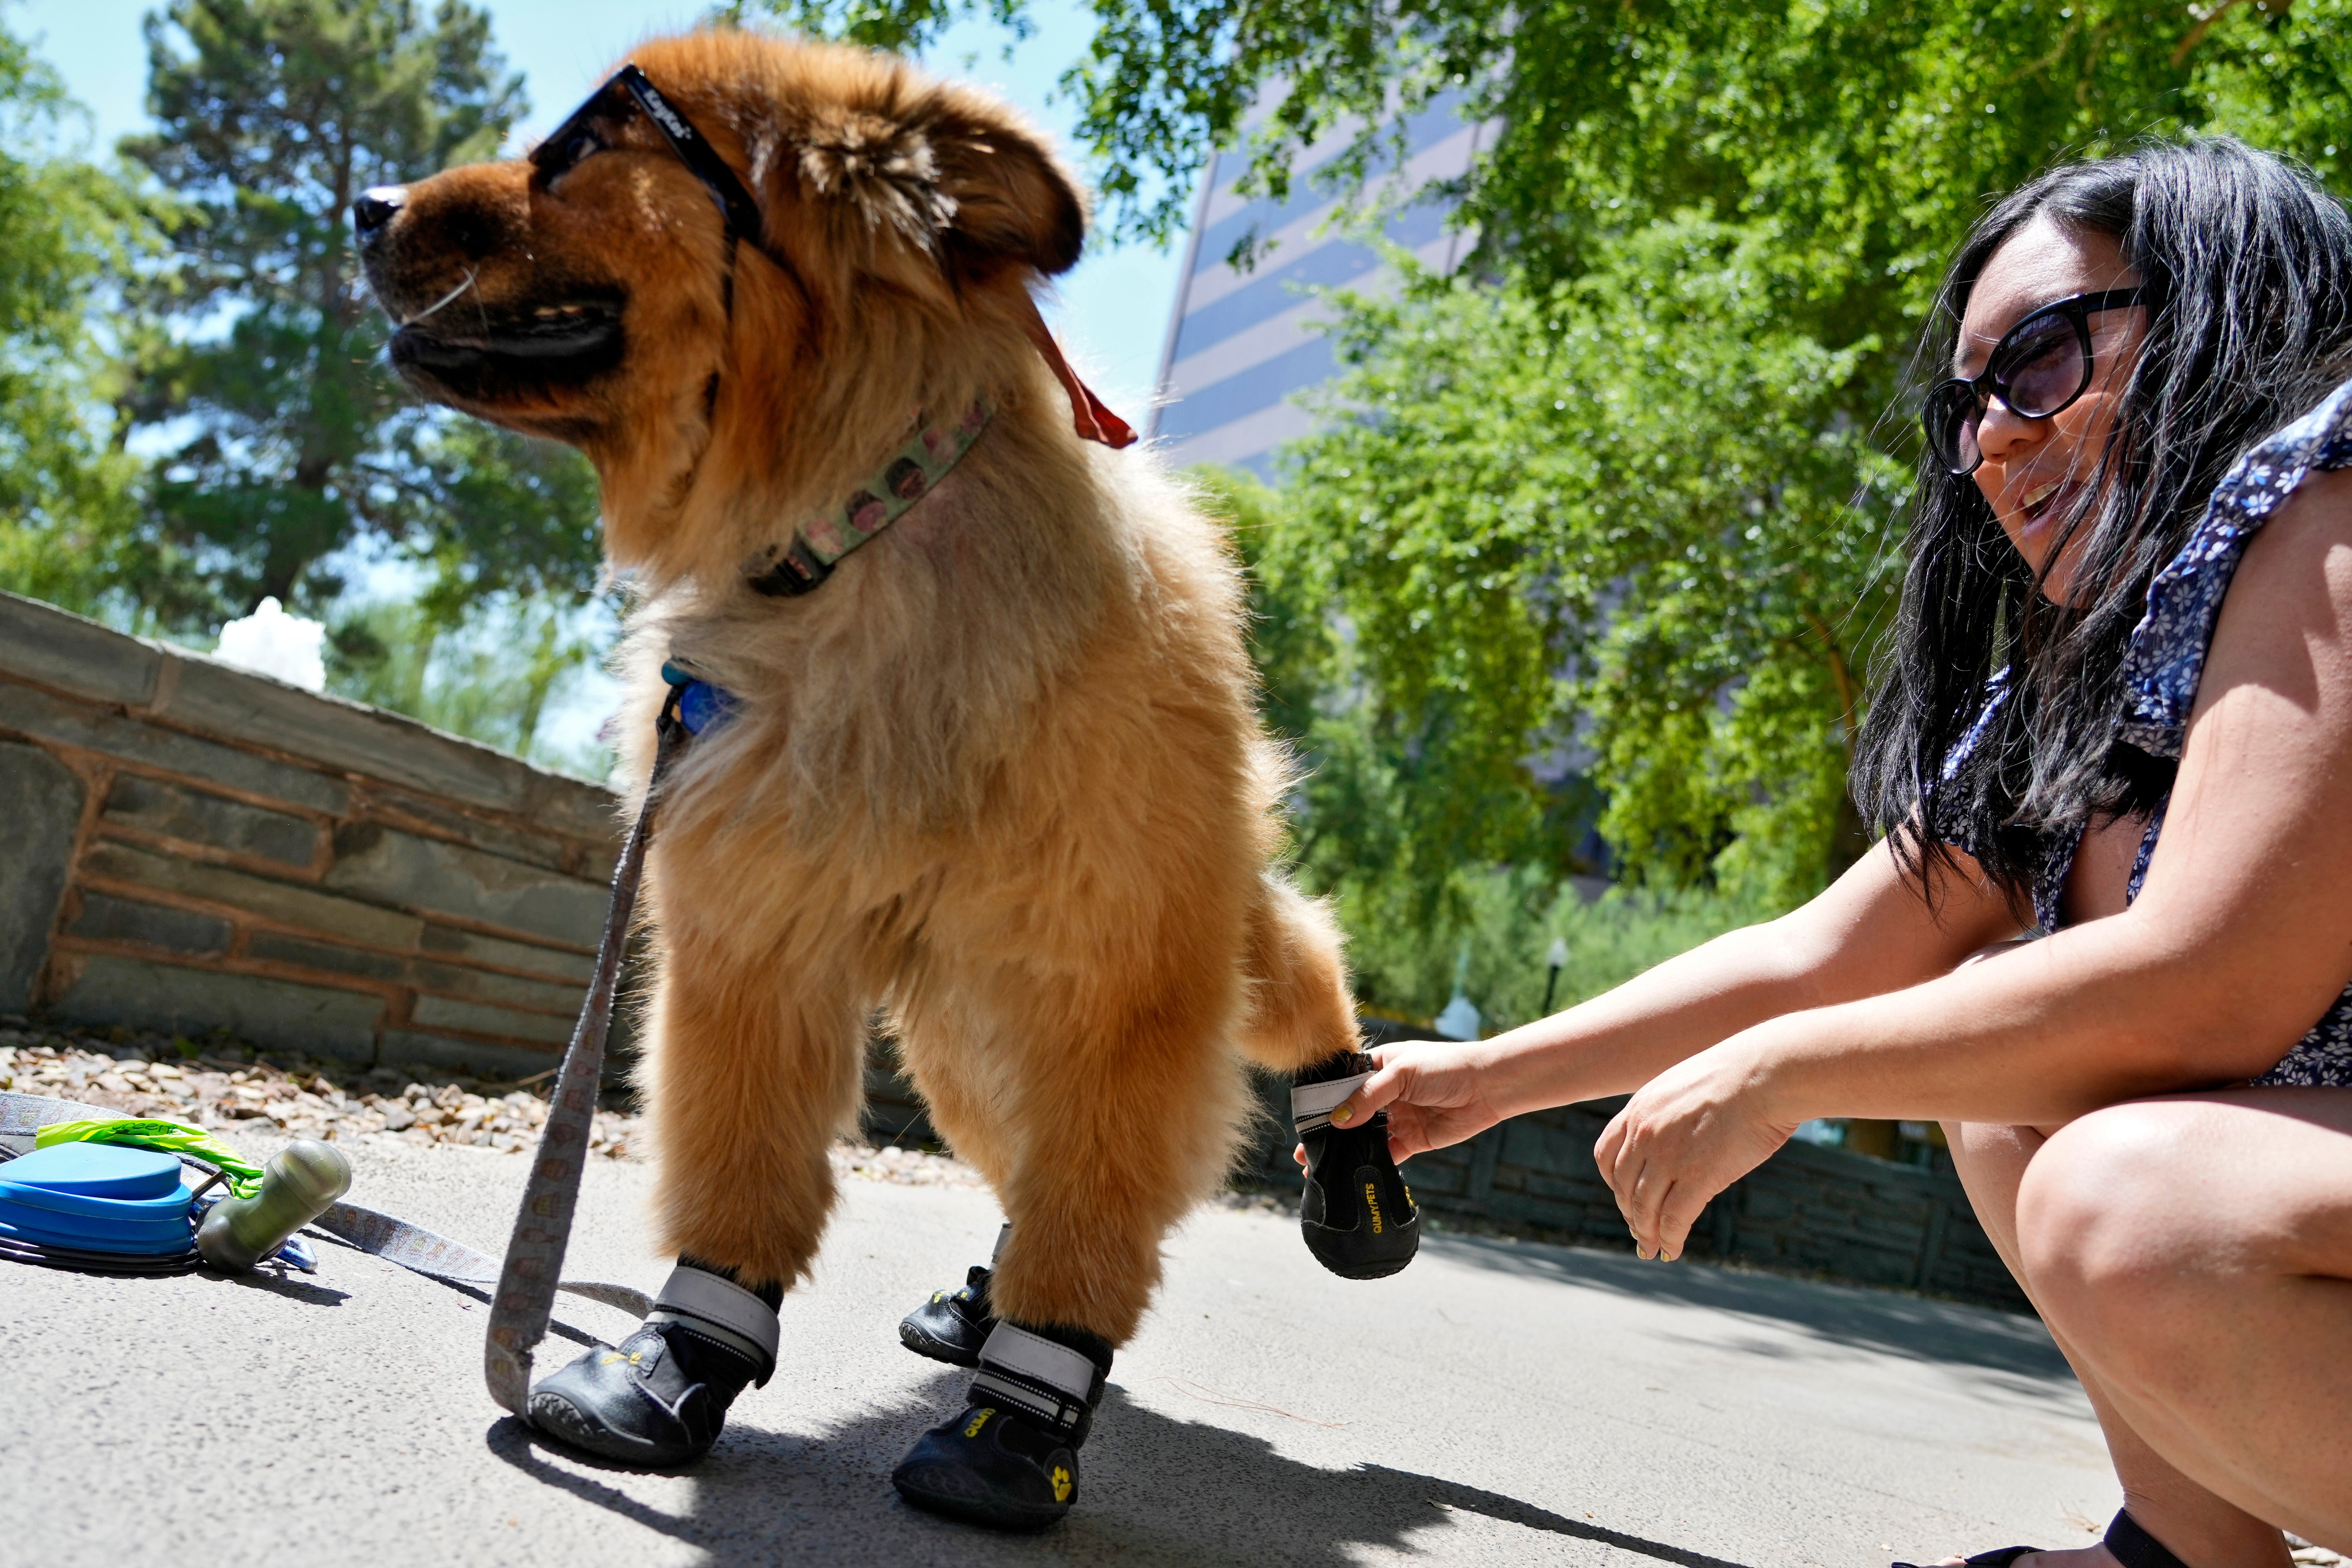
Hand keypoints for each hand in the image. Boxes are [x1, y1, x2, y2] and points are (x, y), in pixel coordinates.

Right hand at [1290, 1039, 1512, 1170]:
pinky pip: (1388, 1154)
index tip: (1304, 1121)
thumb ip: (1368, 1097)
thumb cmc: (1446, 1067)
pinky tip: (1355, 1176)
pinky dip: (1373, 1165)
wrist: (1488, 1087)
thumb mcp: (1402, 1074)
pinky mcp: (1413, 1139)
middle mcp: (1385, 1093)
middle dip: (1328, 1132)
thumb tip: (1337, 1119)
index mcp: (1378, 1066)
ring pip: (1365, 1138)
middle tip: (1304, 1153)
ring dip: (1345, 1152)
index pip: (1343, 1085)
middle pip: (1350, 1114)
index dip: (1324, 1102)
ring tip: (1321, 1168)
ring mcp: (1398, 1117)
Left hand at [1595, 1034, 1799, 1260]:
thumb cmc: (1738, 1077)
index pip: (1606, 1155)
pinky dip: (1670, 1239)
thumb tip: (1674, 1137)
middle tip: (1639, 1232)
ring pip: (1644, 1206)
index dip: (1613, 1182)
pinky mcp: (1697, 1177)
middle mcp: (1645, 1134)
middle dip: (1629, 1213)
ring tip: (1651, 1248)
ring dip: (1646, 1233)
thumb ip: (1669, 1114)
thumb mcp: (1685, 1086)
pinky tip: (1672, 1250)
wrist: (1765, 1074)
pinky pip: (1674, 1218)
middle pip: (1624, 1185)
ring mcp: (1668, 1157)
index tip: (1624, 1197)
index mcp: (1639, 1109)